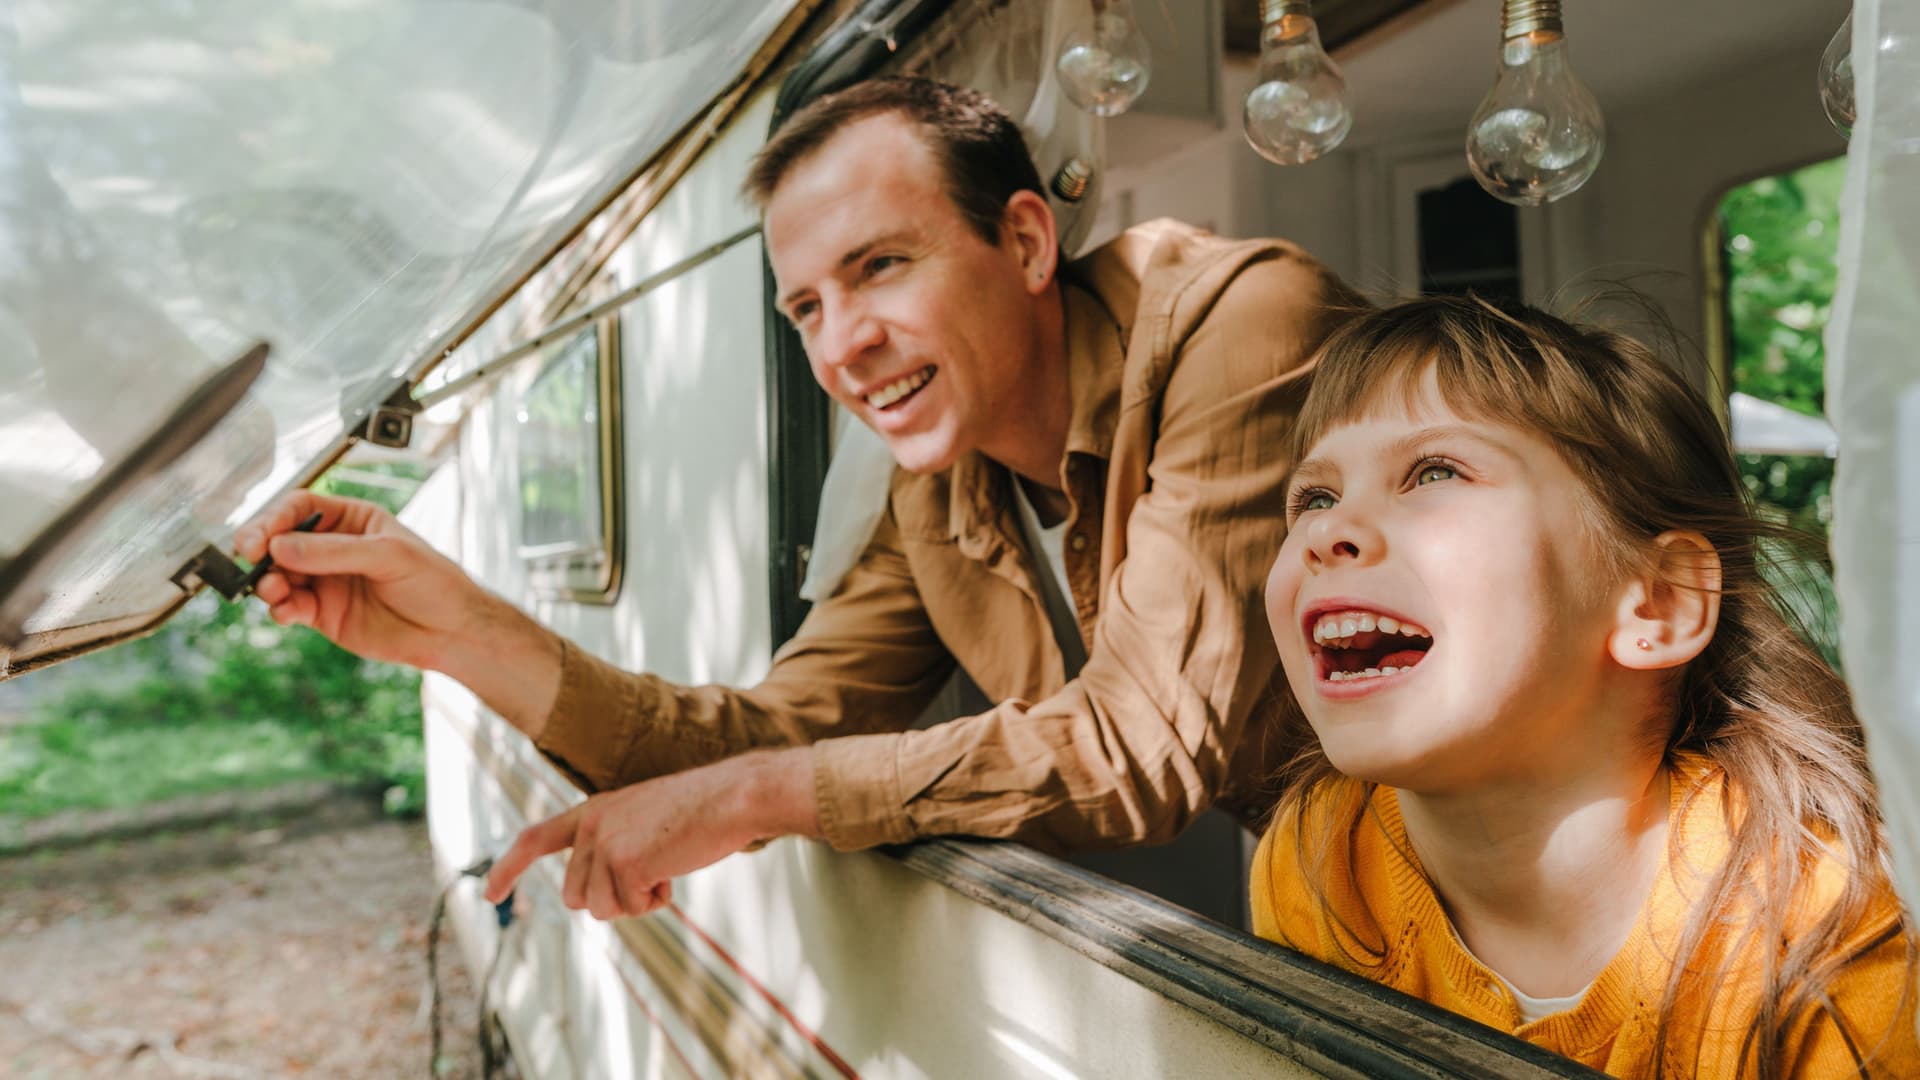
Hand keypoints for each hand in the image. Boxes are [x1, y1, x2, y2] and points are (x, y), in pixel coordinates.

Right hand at [235, 491, 482, 669]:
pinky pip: (288, 607)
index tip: (264, 534)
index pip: (301, 507)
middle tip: (249, 556)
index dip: (277, 517)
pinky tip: (286, 611)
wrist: (450, 631)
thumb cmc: (433, 582)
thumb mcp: (388, 556)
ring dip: (266, 581)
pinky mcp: (322, 614)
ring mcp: (324, 580)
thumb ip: (334, 551)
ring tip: (272, 589)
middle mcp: (331, 547)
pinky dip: (280, 608)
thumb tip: (280, 547)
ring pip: (278, 575)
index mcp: (351, 520)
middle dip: (260, 547)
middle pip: (279, 539)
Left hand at [484, 748, 821, 919]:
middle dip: (614, 898)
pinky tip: (676, 868)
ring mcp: (605, 842)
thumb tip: (595, 897)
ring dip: (637, 901)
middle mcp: (592, 824)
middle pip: (578, 896)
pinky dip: (657, 899)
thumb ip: (616, 847)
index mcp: (595, 810)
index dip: (509, 867)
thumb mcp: (647, 821)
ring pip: (602, 908)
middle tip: (652, 873)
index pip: (537, 838)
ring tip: (666, 865)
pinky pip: (632, 908)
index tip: (489, 894)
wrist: (733, 796)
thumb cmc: (703, 810)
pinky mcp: (624, 862)